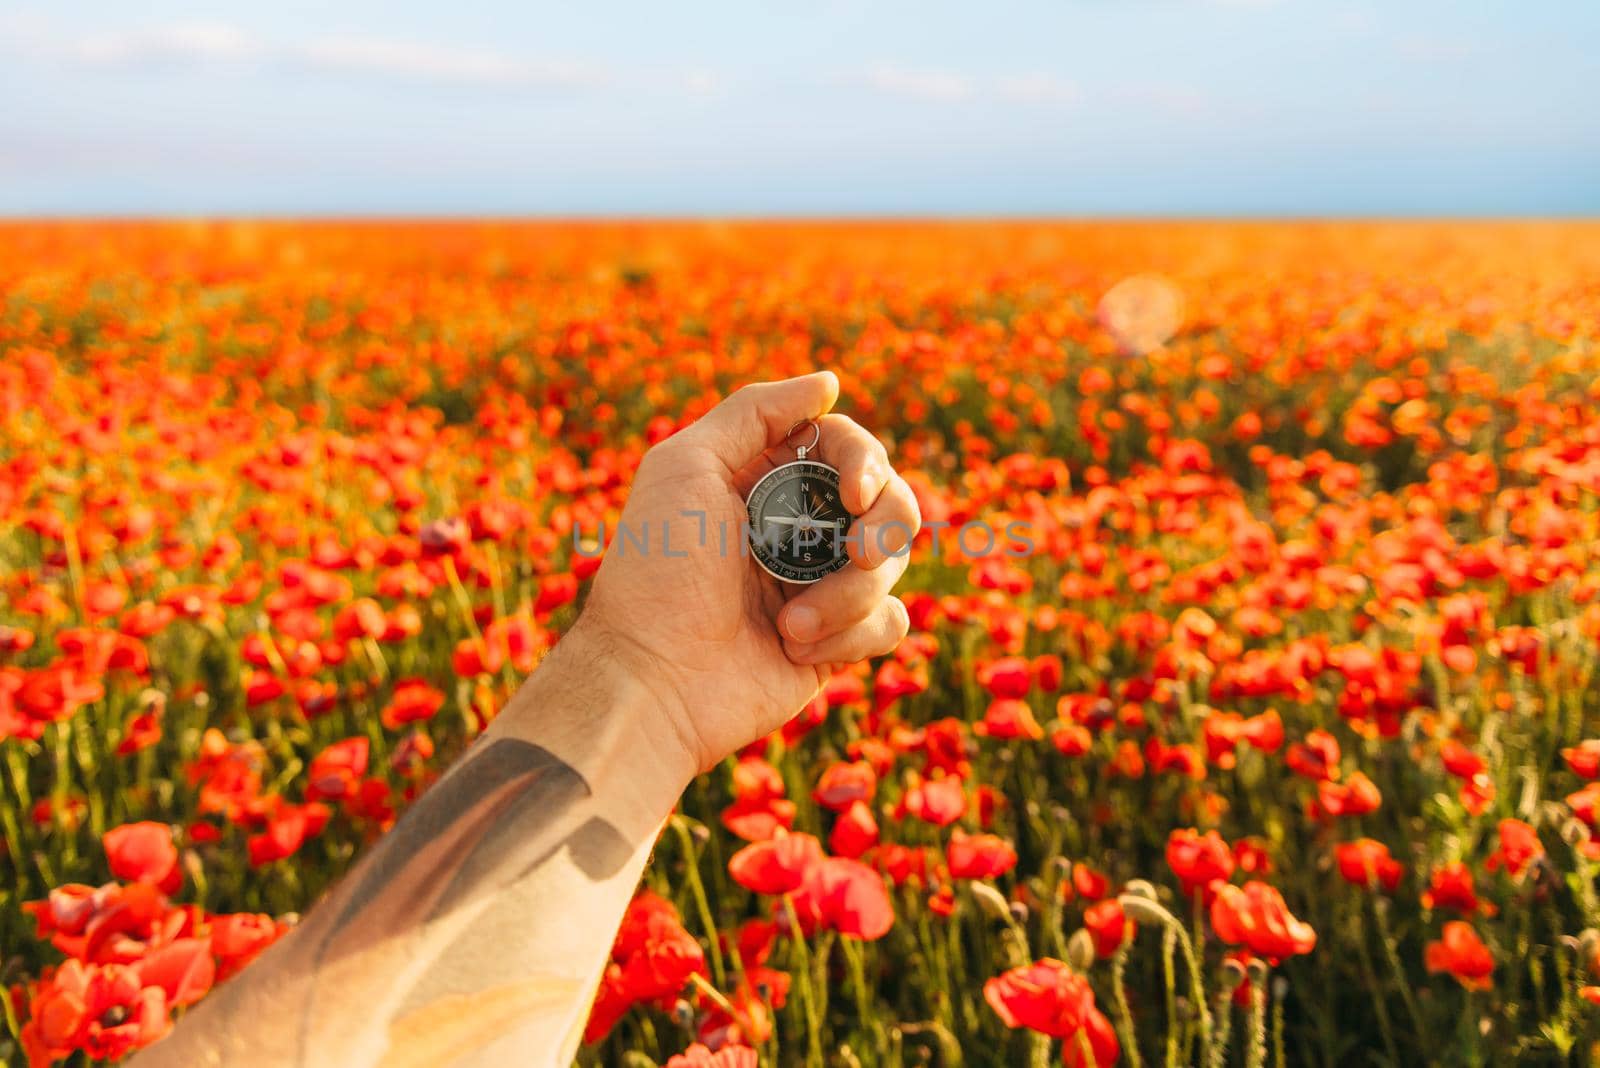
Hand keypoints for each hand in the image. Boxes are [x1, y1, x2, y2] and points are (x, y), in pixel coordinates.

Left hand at [575, 372, 920, 776]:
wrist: (652, 680)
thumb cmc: (658, 571)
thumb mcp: (686, 465)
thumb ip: (756, 411)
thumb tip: (830, 382)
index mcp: (765, 480)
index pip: (845, 448)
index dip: (864, 462)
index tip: (852, 492)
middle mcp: (798, 528)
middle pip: (887, 500)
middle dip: (885, 524)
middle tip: (858, 552)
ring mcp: (819, 586)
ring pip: (892, 563)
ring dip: (850, 593)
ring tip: (792, 623)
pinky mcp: (835, 643)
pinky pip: (887, 622)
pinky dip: (853, 634)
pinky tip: (796, 648)